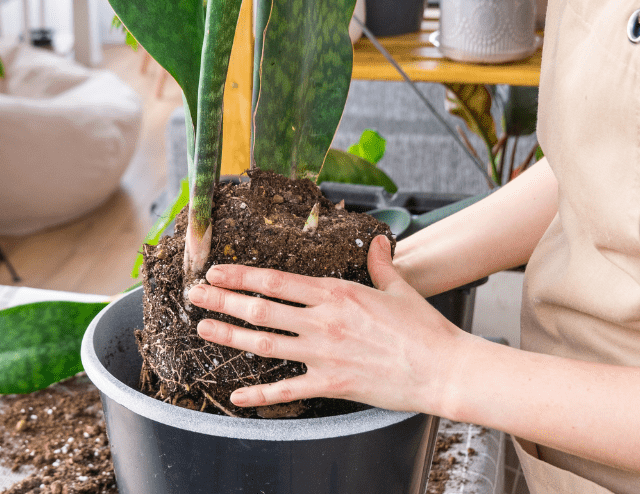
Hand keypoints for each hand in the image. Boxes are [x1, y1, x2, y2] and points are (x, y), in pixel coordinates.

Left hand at [188, 235, 469, 414]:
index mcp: (336, 293)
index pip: (276, 280)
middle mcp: (323, 321)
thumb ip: (380, 265)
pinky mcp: (331, 384)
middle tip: (194, 295)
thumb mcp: (400, 289)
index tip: (216, 271)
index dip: (240, 275)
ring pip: (264, 343)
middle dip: (222, 300)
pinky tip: (237, 396)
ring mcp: (324, 354)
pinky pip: (287, 390)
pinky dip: (259, 396)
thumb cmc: (425, 329)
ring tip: (203, 328)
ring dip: (229, 335)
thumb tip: (376, 242)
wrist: (445, 369)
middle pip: (260, 308)